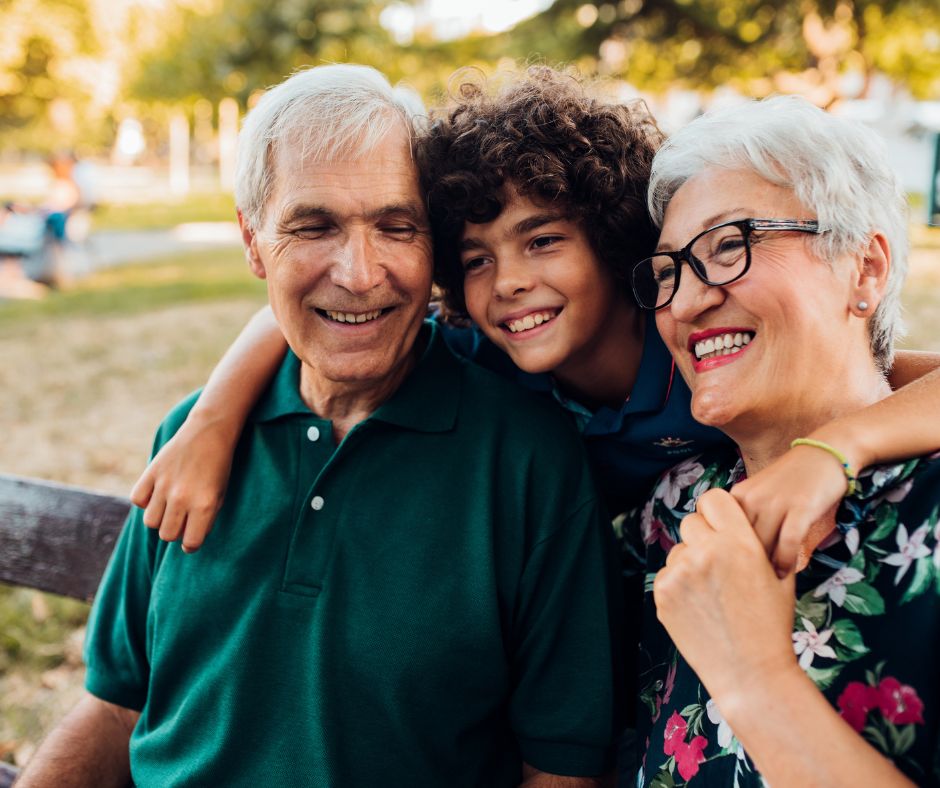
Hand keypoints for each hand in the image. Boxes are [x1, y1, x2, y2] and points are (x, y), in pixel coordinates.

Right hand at [129, 411, 237, 551]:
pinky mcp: (151, 472)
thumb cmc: (218, 467)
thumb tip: (188, 541)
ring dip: (160, 518)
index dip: (191, 544)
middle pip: (167, 535)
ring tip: (170, 506)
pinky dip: (145, 501)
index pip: (190, 543)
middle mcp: (182, 498)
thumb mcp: (220, 495)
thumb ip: (205, 519)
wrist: (208, 432)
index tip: (191, 538)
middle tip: (182, 519)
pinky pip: (137, 500)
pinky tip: (157, 493)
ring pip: (150, 522)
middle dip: (175, 532)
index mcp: (204, 505)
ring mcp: (164, 485)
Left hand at [653, 489, 799, 709]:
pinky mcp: (662, 592)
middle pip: (692, 522)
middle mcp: (707, 551)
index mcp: (739, 542)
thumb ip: (754, 541)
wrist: (750, 672)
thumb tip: (736, 520)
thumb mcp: (777, 575)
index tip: (721, 526)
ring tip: (711, 594)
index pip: (714, 498)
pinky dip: (678, 586)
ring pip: (678, 550)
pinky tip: (698, 608)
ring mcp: (681, 572)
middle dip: (703, 538)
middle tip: (718, 565)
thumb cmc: (771, 624)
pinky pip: (666, 574)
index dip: (717, 511)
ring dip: (689, 563)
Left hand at [730, 444, 844, 576]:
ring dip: (762, 569)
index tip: (727, 570)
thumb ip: (744, 520)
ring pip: (760, 546)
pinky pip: (787, 543)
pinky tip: (784, 573)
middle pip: (737, 543)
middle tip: (744, 585)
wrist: (824, 454)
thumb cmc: (791, 482)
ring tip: (763, 585)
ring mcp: (776, 503)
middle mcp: (751, 498)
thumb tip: (730, 554)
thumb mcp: (759, 495)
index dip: (722, 555)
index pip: (718, 533)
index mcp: (737, 496)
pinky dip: (785, 562)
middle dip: (740, 567)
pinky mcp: (801, 508)